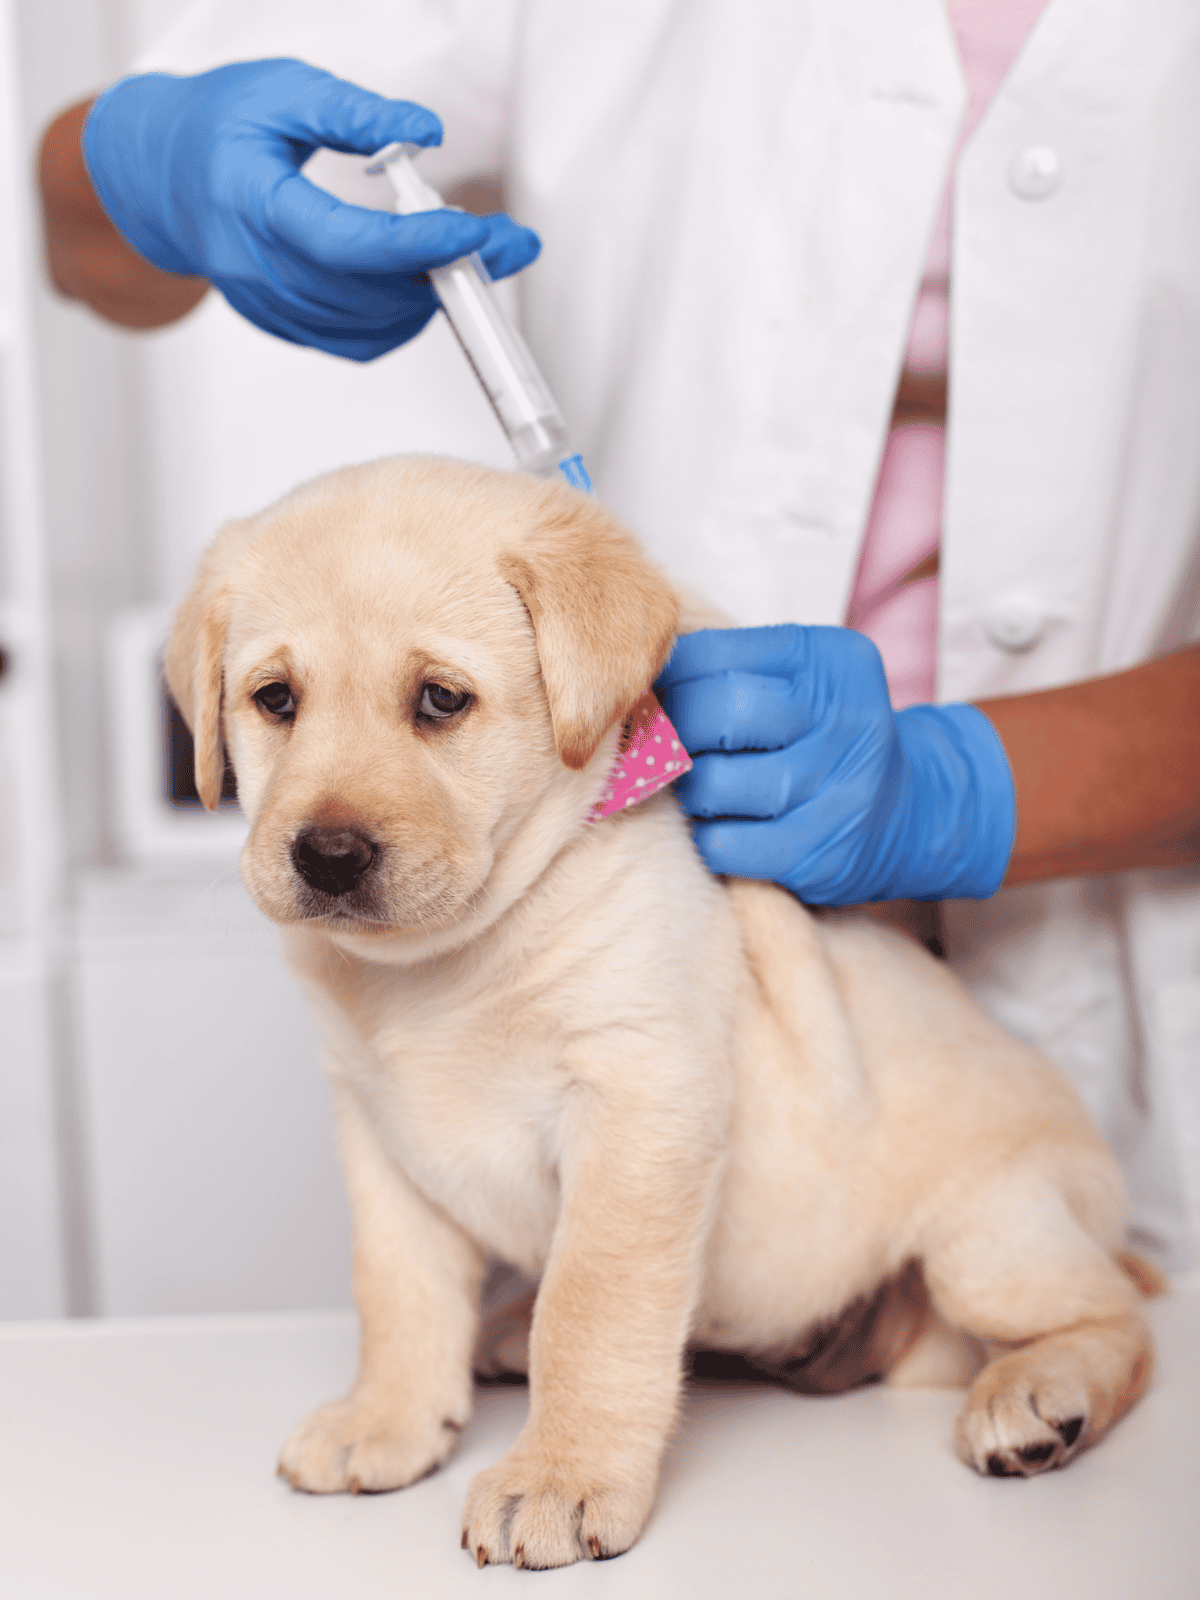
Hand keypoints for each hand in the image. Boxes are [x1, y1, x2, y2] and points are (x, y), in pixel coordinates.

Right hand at [81, 59, 539, 360]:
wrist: (159, 176)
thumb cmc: (219, 127)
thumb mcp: (284, 91)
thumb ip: (353, 112)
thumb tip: (424, 131)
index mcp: (252, 202)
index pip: (343, 242)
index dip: (413, 246)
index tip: (474, 233)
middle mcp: (256, 267)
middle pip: (367, 292)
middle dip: (447, 270)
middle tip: (508, 241)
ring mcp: (268, 305)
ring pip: (368, 325)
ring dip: (431, 295)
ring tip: (473, 254)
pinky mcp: (283, 324)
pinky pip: (355, 341)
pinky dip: (400, 318)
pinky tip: (422, 283)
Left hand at [656, 625, 1015, 904]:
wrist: (910, 813)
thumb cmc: (825, 737)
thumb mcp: (799, 680)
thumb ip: (729, 667)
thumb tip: (633, 683)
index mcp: (828, 659)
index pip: (711, 652)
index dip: (667, 680)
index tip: (654, 699)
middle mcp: (843, 717)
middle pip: (715, 714)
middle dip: (674, 733)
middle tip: (667, 747)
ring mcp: (836, 788)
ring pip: (712, 784)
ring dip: (689, 790)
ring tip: (702, 787)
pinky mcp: (819, 851)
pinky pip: (723, 843)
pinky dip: (709, 836)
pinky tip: (727, 825)